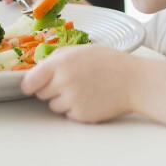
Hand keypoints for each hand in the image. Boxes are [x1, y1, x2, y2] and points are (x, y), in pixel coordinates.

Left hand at [21, 45, 138, 122]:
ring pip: (53, 105)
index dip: (29, 84)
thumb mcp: (83, 50)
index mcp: (61, 63)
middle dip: (50, 89)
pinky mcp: (81, 115)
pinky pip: (68, 114)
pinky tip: (91, 98)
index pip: (30, 81)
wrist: (135, 82)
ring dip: (63, 100)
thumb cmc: (110, 63)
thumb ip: (58, 57)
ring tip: (83, 89)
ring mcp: (72, 100)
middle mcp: (63, 82)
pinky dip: (76, 109)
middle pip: (41, 93)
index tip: (31, 86)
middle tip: (70, 82)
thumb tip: (38, 68)